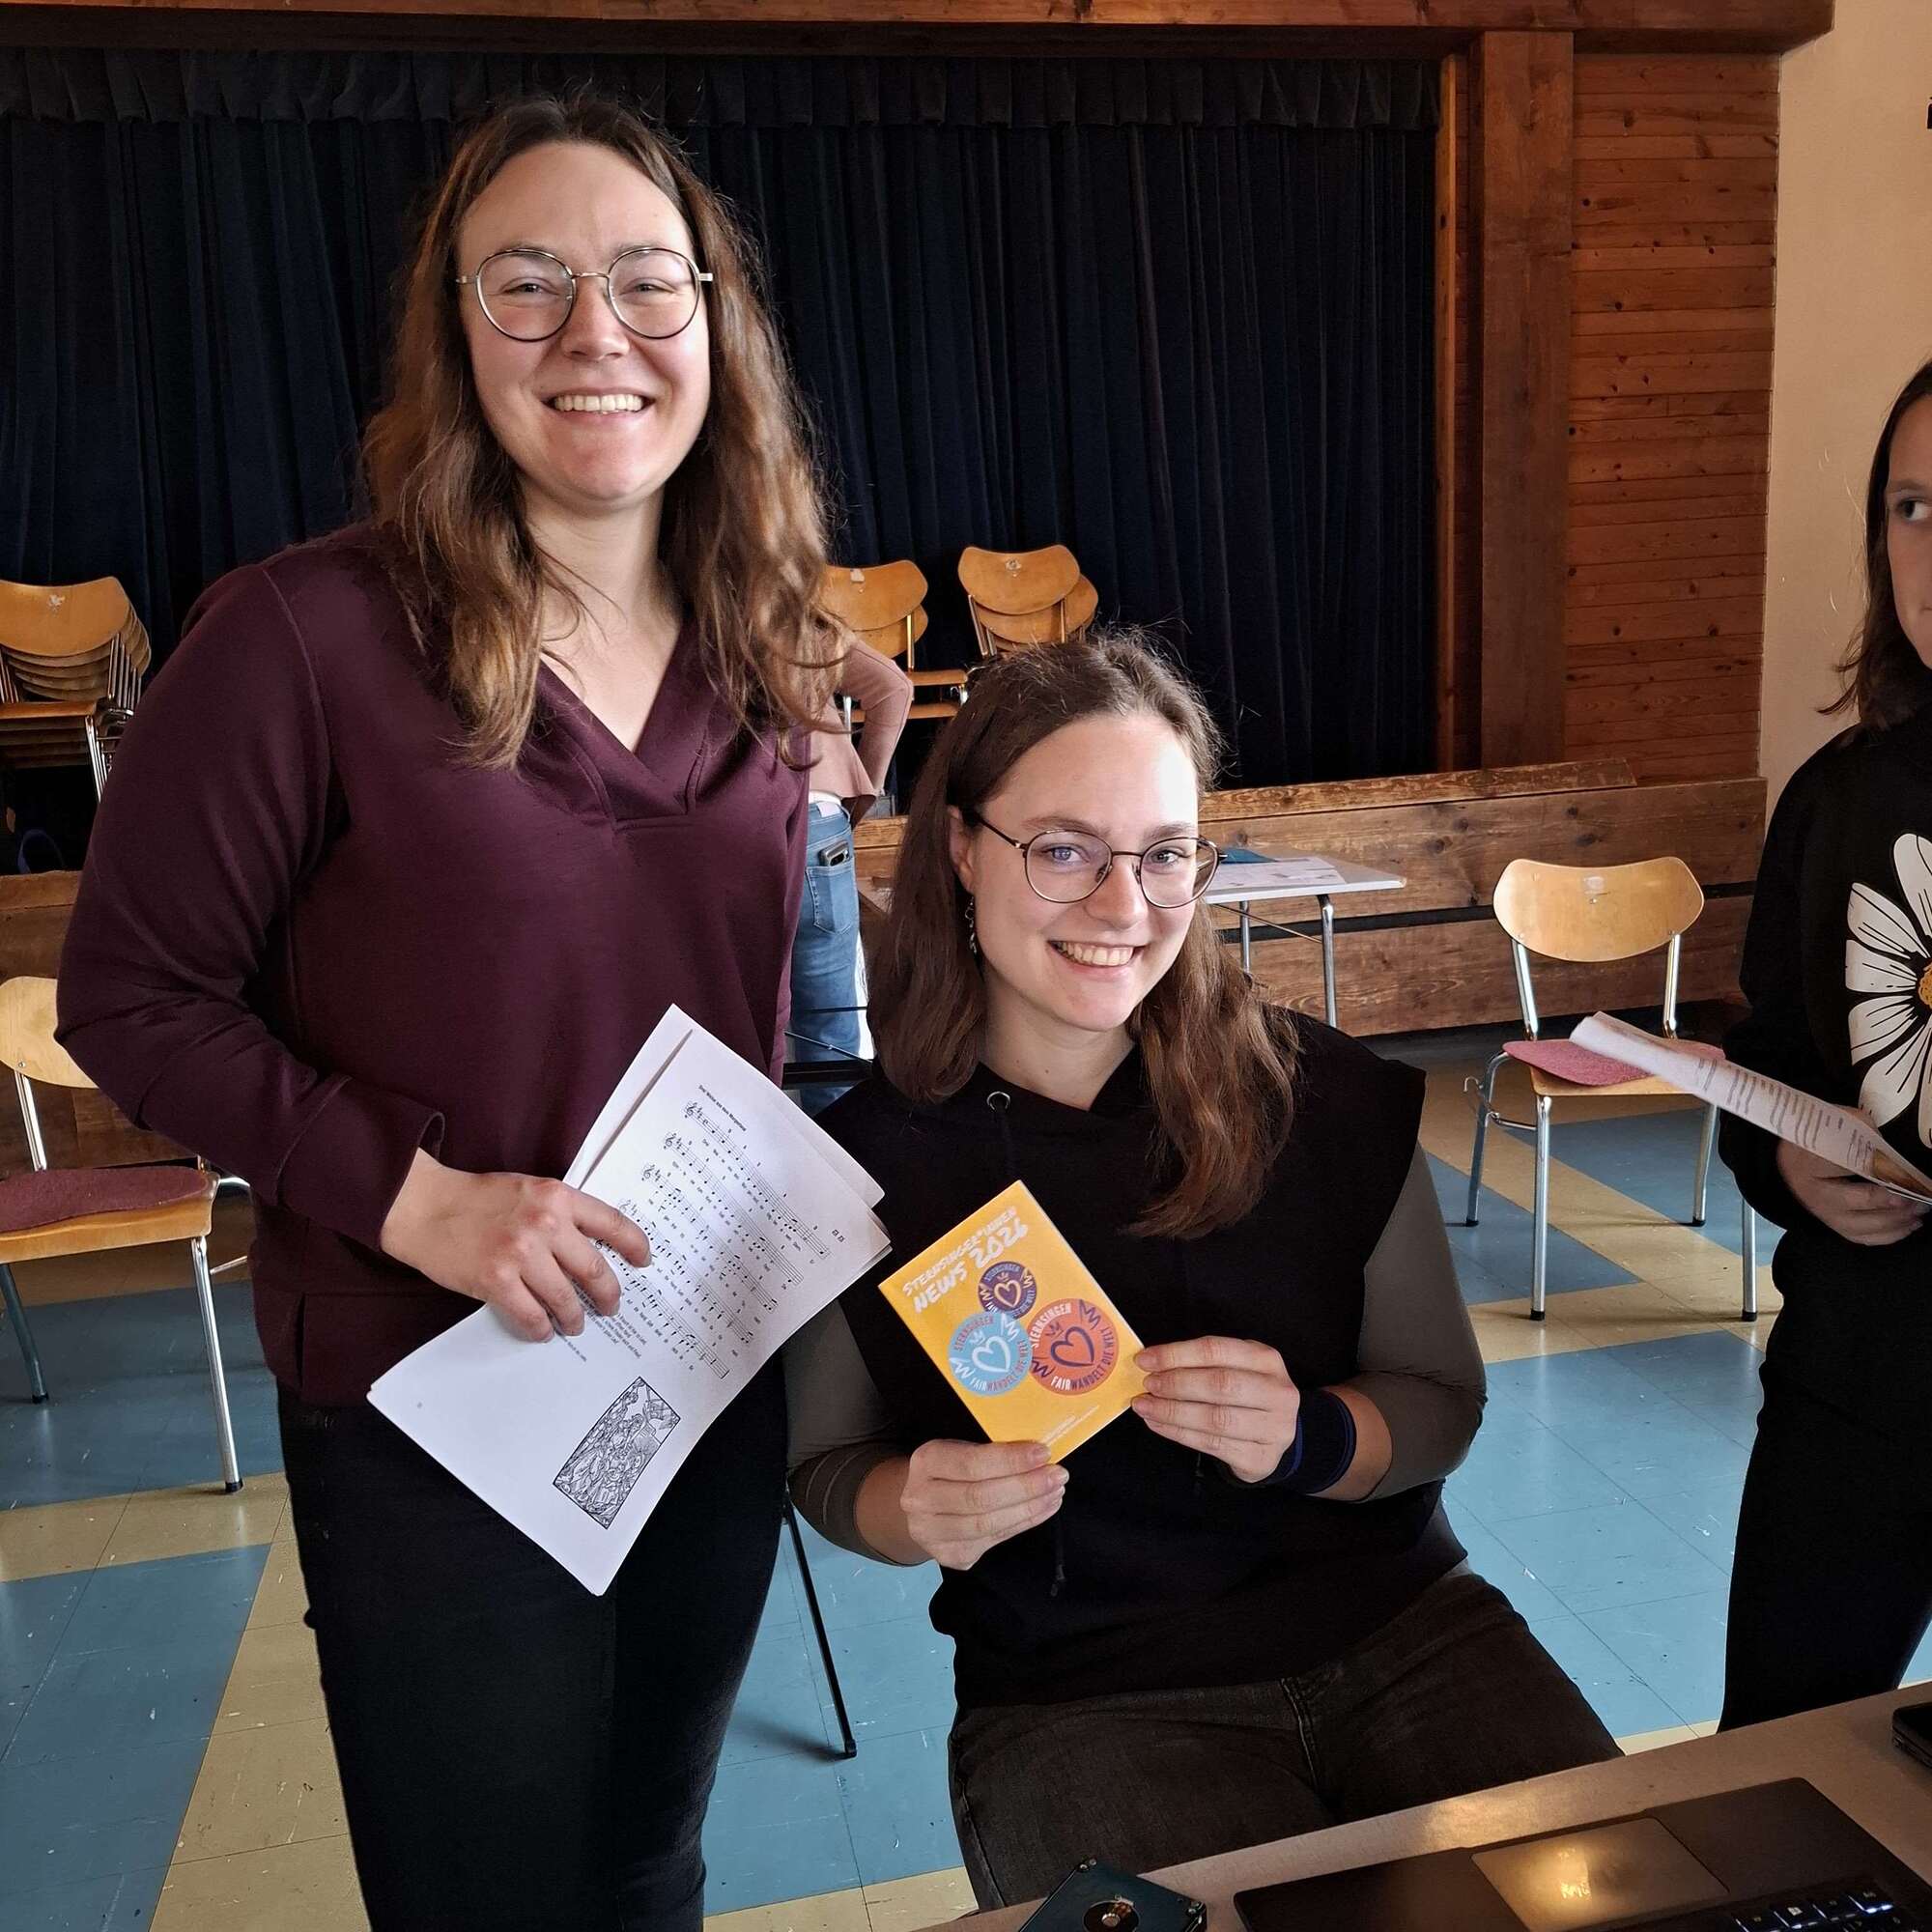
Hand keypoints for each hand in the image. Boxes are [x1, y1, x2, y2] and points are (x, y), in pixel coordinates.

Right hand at [379, 1149, 650, 1339]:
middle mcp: (545, 1223)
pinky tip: (542, 1330)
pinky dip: (541, 1328)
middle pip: (594, 1270)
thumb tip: (590, 1247)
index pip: (613, 1223)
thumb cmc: (477, 1198)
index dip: (634, 1246)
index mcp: (557, 1196)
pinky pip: (530, 1315)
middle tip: (610, 1307)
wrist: (425, 1206)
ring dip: (574, 1318)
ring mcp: (521, 1253)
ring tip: (574, 1324)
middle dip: (608, 1295)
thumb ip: (560, 1212)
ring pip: (565, 1298)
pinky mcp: (496, 1280)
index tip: (644, 1262)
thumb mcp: (529, 1189)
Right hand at [898, 1439, 1066, 1570]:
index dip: (1010, 1460)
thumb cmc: (953, 1470)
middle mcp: (922, 1499)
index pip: (971, 1463)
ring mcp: (933, 1533)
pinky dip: (1024, 1523)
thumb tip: (1038, 1453)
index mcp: (927, 1461)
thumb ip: (991, 1451)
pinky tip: (1044, 1509)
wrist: (924, 1506)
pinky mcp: (951, 1555)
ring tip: (1055, 1492)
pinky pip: (994, 1540)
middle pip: (980, 1497)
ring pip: (988, 1524)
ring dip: (1029, 1508)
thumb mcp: (961, 1449)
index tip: (1043, 1453)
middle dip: (1026, 1487)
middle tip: (1058, 1476)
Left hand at [1132, 1336, 1301, 1483]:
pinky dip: (1179, 1433)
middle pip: (1220, 1384)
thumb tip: (1153, 1362)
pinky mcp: (1261, 1458)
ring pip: (1215, 1419)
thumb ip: (1202, 1363)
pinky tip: (1158, 1424)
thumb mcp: (1236, 1368)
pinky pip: (1212, 1445)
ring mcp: (1273, 1428)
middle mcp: (1277, 1392)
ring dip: (1172, 1411)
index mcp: (1267, 1360)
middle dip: (1176, 1383)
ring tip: (1145, 1406)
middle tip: (1147, 1385)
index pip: (1216, 1350)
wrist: (1274, 1438)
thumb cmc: (1246, 1395)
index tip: (1145, 1360)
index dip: (1177, 1354)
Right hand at [1776, 1141, 1931, 1246]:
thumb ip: (1866, 1137)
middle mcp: (1813, 1193)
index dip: (1877, 1169)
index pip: (1847, 1167)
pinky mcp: (1834, 1225)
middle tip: (1917, 1197)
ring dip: (1896, 1221)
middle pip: (1856, 1201)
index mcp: (1808, 1162)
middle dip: (1891, 1201)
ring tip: (1919, 1211)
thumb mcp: (1841, 1124)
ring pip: (1862, 1226)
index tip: (1902, 1171)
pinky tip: (1909, 1225)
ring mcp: (1823, 1213)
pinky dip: (1889, 1235)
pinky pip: (1863, 1238)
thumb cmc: (1821, 1136)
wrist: (1796, 1156)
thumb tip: (1894, 1159)